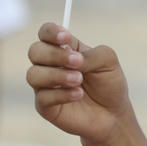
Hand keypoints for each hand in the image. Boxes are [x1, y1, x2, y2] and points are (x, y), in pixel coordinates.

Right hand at [27, 23, 130, 145]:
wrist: (113, 114)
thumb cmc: (109, 83)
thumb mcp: (108, 61)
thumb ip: (90, 55)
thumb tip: (71, 58)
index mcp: (65, 48)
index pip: (46, 33)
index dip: (51, 32)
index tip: (66, 37)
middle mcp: (50, 65)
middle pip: (35, 51)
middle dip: (55, 55)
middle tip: (77, 62)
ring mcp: (45, 86)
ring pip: (33, 74)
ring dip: (57, 75)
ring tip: (79, 80)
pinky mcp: (45, 106)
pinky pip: (42, 97)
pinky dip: (61, 94)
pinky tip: (78, 94)